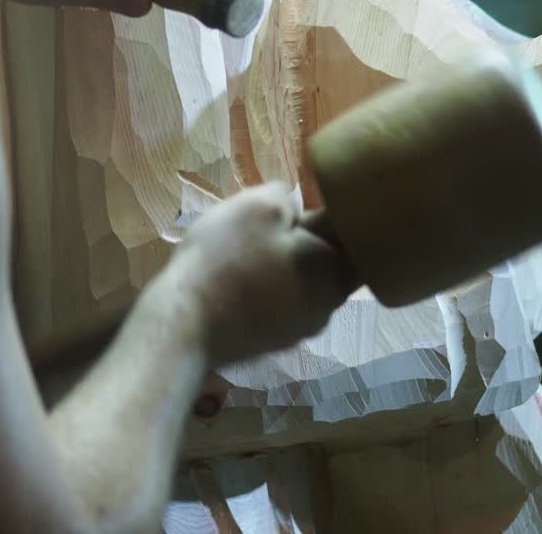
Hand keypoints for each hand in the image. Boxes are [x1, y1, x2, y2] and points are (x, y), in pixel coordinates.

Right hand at [155, 183, 358, 365]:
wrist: (183, 324)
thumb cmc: (225, 259)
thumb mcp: (257, 205)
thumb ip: (287, 197)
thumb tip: (293, 207)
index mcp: (336, 272)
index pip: (358, 243)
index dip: (337, 221)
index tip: (311, 208)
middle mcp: (327, 307)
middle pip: (328, 265)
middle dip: (305, 245)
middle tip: (270, 227)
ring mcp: (298, 331)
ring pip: (300, 286)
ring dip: (282, 269)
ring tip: (246, 253)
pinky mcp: (270, 343)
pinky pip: (276, 307)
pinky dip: (263, 292)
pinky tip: (234, 281)